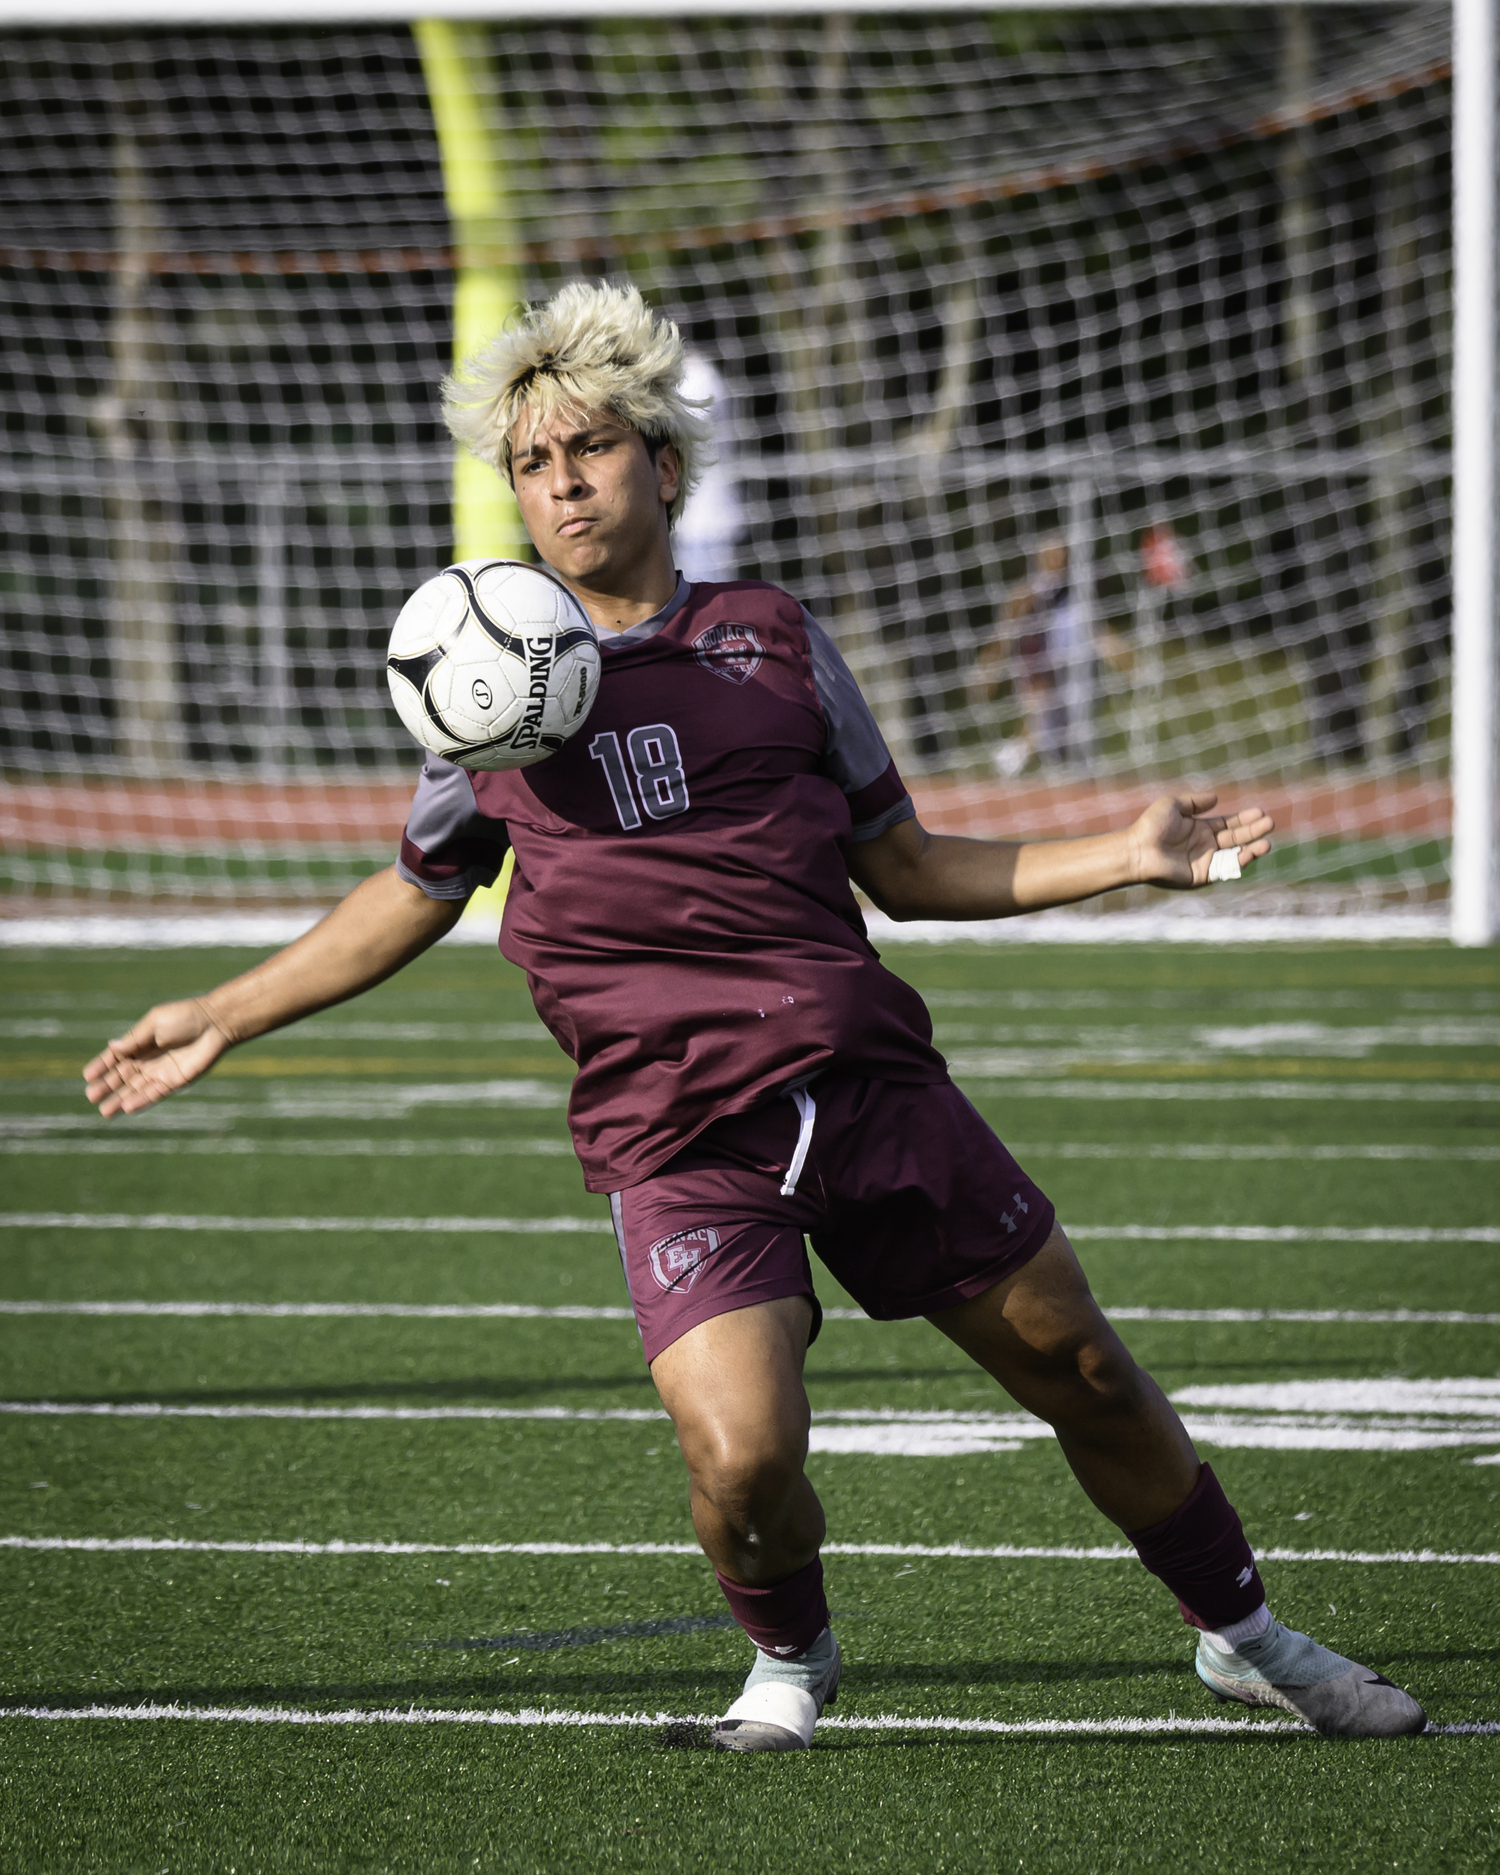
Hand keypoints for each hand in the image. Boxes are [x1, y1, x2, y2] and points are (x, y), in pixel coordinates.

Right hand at [83, 998, 235, 1116]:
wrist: (215, 1024)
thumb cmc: (185, 1017)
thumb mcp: (155, 1024)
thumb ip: (135, 1039)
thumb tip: (112, 1047)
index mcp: (141, 1043)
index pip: (116, 1058)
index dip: (102, 1066)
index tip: (87, 1076)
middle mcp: (148, 1060)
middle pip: (123, 1077)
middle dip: (107, 1087)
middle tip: (91, 1096)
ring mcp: (161, 1072)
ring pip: (136, 1089)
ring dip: (120, 1100)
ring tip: (104, 1111)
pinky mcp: (175, 1082)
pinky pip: (154, 1094)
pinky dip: (141, 1101)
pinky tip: (127, 1108)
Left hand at [1128, 791, 1273, 891]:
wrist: (1138, 850)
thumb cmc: (1151, 826)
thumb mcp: (1173, 805)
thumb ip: (1195, 801)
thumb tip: (1217, 798)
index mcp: (1199, 828)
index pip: (1228, 824)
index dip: (1245, 819)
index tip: (1260, 813)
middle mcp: (1204, 845)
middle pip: (1235, 837)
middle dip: (1253, 831)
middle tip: (1270, 824)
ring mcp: (1204, 861)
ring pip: (1234, 855)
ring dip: (1252, 848)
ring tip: (1267, 843)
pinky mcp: (1201, 876)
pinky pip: (1224, 870)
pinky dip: (1238, 863)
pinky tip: (1249, 852)